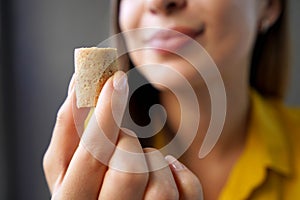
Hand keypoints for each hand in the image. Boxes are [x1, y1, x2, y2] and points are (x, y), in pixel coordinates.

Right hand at [43, 71, 202, 198]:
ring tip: (139, 167)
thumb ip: (69, 126)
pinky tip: (163, 175)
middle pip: (130, 170)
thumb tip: (79, 81)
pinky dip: (178, 172)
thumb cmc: (87, 183)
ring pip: (161, 185)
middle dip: (128, 145)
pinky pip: (187, 188)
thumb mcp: (66, 163)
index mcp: (72, 199)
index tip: (116, 81)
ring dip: (151, 162)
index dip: (105, 114)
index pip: (94, 154)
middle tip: (122, 145)